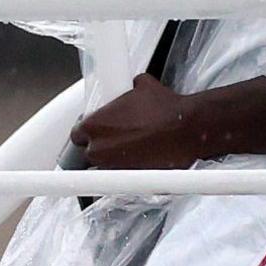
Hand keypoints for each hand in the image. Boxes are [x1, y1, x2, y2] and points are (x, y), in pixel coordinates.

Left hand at [69, 74, 208, 170]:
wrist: (188, 129)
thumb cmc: (165, 109)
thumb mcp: (142, 86)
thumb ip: (128, 88)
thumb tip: (132, 85)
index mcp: (93, 125)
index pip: (77, 134)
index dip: (89, 132)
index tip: (99, 130)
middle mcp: (99, 149)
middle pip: (89, 152)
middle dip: (101, 146)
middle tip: (117, 139)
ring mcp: (114, 167)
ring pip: (105, 167)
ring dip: (114, 160)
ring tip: (132, 150)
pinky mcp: (132, 180)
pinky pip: (125, 177)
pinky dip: (130, 171)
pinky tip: (143, 159)